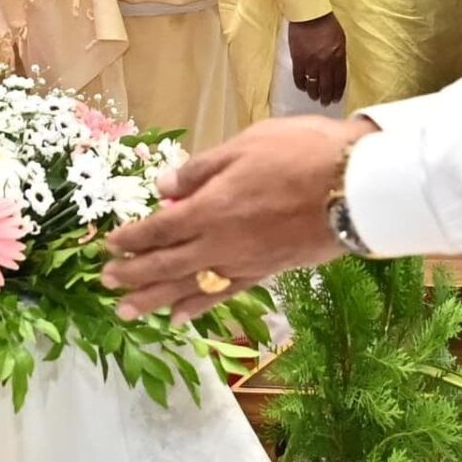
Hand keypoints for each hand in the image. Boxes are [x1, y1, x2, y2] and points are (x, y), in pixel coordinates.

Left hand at [104, 117, 372, 317]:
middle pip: (166, 264)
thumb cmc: (302, 154)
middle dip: (133, 274)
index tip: (109, 246)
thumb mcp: (245, 145)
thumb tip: (164, 188)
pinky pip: (223, 294)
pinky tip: (182, 316)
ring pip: (190, 287)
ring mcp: (244, 262)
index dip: (131, 239)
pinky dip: (199, 307)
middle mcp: (220, 243)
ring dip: (156, 299)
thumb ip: (201, 170)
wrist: (355, 187)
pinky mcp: (267, 271)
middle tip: (106, 283)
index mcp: (210, 208)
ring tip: (129, 312)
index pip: (159, 229)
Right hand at [288, 14, 347, 106]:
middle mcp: (326, 63)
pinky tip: (302, 87)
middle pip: (326, 86)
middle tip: (325, 103)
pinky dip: (301, 84)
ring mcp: (311, 63)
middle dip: (326, 97)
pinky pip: (299, 78)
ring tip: (314, 97)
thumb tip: (338, 69)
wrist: (309, 15)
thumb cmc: (327, 24)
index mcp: (339, 58)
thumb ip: (340, 56)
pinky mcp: (298, 60)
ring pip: (313, 85)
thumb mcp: (341, 39)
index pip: (340, 81)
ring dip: (314, 93)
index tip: (336, 99)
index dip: (338, 92)